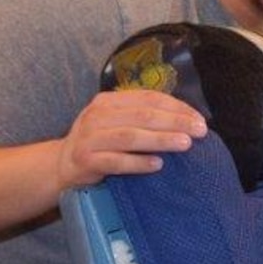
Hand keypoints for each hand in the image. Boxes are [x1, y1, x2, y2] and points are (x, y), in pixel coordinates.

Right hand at [56, 89, 207, 187]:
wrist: (63, 164)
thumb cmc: (100, 143)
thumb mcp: (116, 122)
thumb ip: (142, 117)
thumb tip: (186, 120)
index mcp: (108, 101)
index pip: (149, 98)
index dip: (176, 107)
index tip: (199, 119)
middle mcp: (98, 115)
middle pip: (143, 116)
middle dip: (175, 122)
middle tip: (200, 131)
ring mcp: (90, 137)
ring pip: (130, 137)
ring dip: (160, 140)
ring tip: (185, 145)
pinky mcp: (86, 160)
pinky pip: (116, 161)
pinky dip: (138, 162)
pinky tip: (158, 165)